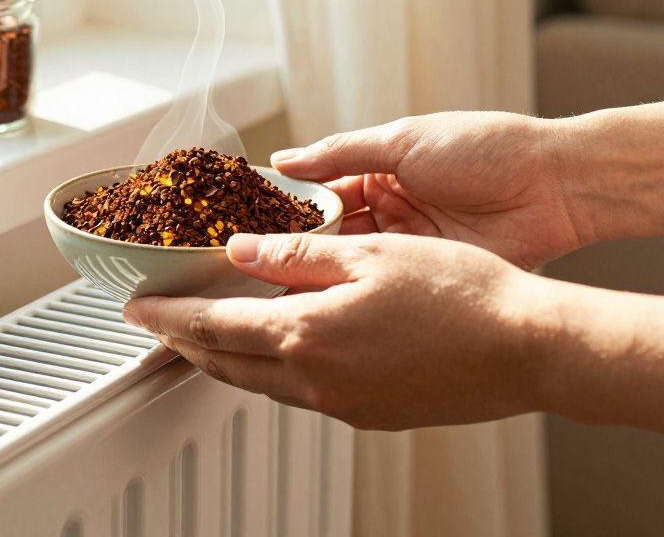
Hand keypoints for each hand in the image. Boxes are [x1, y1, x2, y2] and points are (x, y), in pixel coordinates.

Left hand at [122, 232, 550, 430]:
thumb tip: (240, 250)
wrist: (527, 351)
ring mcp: (342, 403)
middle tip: (156, 325)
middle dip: (183, 341)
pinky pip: (297, 393)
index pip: (212, 324)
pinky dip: (269, 370)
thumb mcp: (369, 253)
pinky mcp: (368, 413)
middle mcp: (314, 378)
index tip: (136, 307)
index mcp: (306, 333)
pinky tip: (277, 352)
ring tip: (203, 338)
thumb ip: (295, 253)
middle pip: (224, 362)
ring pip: (258, 382)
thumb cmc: (462, 295)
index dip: (168, 315)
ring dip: (223, 358)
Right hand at [272, 112, 584, 269]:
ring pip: (350, 264)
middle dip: (293, 249)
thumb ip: (341, 153)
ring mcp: (409, 246)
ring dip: (319, 275)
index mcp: (380, 171)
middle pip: (329, 235)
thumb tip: (285, 160)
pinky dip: (354, 294)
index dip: (285, 210)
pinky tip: (323, 303)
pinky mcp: (430, 275)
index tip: (245, 224)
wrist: (556, 185)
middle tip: (252, 265)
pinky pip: (383, 286)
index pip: (319, 193)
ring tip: (276, 288)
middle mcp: (390, 210)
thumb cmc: (488, 148)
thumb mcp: (403, 140)